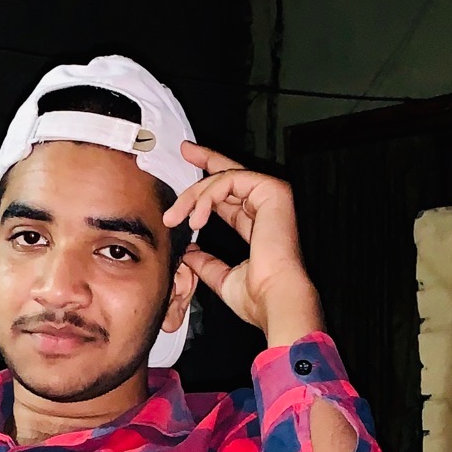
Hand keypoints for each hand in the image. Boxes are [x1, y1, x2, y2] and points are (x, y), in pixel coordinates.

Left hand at [164, 142, 324, 347]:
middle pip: (230, 175)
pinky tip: (196, 216)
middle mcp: (264, 206)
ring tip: (177, 216)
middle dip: (205, 159)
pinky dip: (208, 196)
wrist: (274, 299)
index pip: (229, 195)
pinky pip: (230, 181)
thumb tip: (189, 254)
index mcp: (256, 224)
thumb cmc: (258, 296)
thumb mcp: (221, 277)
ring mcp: (271, 196)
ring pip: (224, 179)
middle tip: (184, 151)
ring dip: (195, 196)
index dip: (208, 184)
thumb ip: (206, 263)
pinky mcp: (272, 191)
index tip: (189, 165)